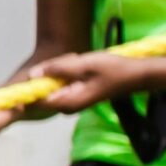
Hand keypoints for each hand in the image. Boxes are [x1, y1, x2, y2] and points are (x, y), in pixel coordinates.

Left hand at [26, 50, 146, 113]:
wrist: (134, 75)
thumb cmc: (112, 70)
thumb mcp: (83, 65)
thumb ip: (57, 69)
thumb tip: (33, 74)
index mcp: (67, 103)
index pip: (36, 101)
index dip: (31, 87)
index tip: (40, 71)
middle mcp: (66, 106)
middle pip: (43, 89)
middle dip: (53, 70)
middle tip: (73, 59)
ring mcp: (70, 101)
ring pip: (53, 83)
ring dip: (62, 68)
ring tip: (79, 60)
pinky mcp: (74, 95)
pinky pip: (62, 82)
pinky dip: (68, 71)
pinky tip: (82, 63)